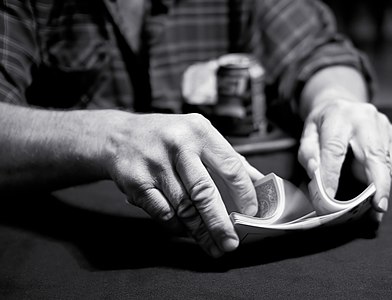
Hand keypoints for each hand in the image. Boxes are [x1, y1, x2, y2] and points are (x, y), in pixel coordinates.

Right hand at [101, 112, 261, 256]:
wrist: (119, 136)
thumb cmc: (167, 138)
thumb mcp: (198, 135)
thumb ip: (226, 158)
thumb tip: (257, 184)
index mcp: (200, 131)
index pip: (230, 166)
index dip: (244, 194)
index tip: (251, 213)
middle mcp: (178, 144)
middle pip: (205, 192)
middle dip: (221, 223)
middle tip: (231, 243)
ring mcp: (154, 163)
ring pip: (184, 208)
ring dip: (200, 231)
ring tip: (213, 245)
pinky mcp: (136, 182)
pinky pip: (163, 214)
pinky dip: (177, 227)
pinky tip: (186, 231)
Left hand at [298, 98, 391, 222]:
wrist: (340, 103)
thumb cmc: (323, 123)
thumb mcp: (307, 133)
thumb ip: (308, 153)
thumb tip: (314, 171)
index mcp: (337, 117)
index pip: (334, 149)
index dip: (331, 174)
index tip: (330, 196)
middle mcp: (363, 118)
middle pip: (372, 154)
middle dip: (377, 183)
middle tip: (378, 206)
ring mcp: (381, 125)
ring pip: (384, 161)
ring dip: (381, 186)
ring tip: (376, 206)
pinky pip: (390, 160)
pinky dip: (384, 177)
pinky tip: (378, 188)